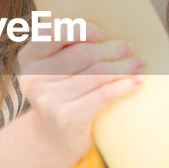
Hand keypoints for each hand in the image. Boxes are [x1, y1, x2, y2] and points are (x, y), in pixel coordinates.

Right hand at [16, 21, 143, 164]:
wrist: (53, 138)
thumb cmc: (61, 93)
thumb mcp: (53, 68)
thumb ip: (67, 48)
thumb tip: (109, 29)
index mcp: (29, 58)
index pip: (52, 34)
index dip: (80, 30)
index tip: (102, 33)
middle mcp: (34, 78)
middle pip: (81, 54)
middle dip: (110, 49)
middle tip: (129, 48)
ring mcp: (49, 100)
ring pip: (96, 75)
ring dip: (123, 66)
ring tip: (139, 63)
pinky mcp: (67, 118)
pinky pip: (102, 96)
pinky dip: (123, 86)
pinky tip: (137, 82)